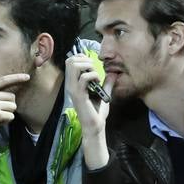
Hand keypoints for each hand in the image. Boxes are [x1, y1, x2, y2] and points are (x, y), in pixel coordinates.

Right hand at [64, 53, 109, 168]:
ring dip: (88, 66)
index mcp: (73, 83)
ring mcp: (73, 89)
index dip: (82, 58)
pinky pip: (83, 78)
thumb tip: (113, 73)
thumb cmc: (97, 111)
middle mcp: (71, 84)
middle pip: (70, 61)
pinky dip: (93, 76)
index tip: (92, 65)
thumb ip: (107, 83)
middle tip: (94, 69)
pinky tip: (98, 82)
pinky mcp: (79, 95)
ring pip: (74, 66)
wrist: (95, 125)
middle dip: (85, 60)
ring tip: (95, 75)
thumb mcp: (103, 93)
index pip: (70, 61)